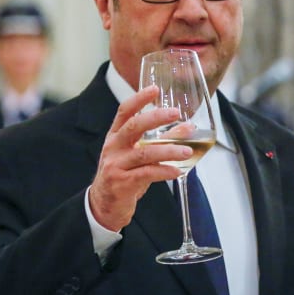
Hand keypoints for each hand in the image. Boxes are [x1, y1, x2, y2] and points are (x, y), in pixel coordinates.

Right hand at [88, 86, 192, 231]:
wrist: (104, 205)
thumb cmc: (125, 175)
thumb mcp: (140, 154)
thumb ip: (163, 140)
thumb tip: (189, 127)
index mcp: (116, 136)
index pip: (124, 111)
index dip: (138, 99)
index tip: (155, 89)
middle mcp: (113, 147)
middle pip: (133, 127)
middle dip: (155, 118)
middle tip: (176, 113)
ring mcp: (116, 165)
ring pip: (144, 153)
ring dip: (168, 150)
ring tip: (187, 151)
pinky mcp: (122, 183)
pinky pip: (146, 174)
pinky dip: (164, 171)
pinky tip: (177, 171)